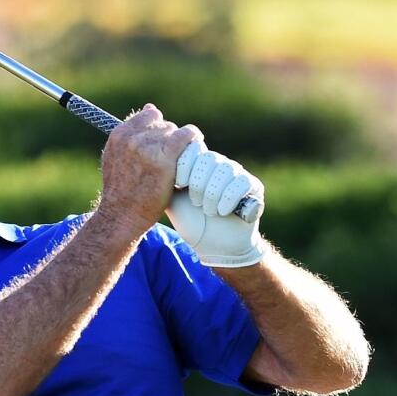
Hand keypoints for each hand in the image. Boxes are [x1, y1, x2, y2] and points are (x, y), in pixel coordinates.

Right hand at [99, 105, 200, 232]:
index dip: (157, 128)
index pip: (147, 117)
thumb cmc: (121, 190)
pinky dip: (193, 137)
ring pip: (173, 131)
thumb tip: (150, 107)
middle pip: (162, 125)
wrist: (122, 214)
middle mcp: (131, 138)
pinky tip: (196, 143)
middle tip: (174, 155)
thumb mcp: (115, 157)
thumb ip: (130, 133)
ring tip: (181, 158)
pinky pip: (185, 136)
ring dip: (180, 143)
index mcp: (119, 135)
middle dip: (169, 137)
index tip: (163, 141)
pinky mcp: (164, 158)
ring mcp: (147, 147)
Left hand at [168, 141, 266, 266]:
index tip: (179, 183)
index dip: (186, 163)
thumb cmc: (192, 222)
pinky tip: (221, 212)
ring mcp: (237, 173)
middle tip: (195, 202)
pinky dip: (229, 197)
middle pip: (209, 158)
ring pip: (226, 169)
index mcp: (199, 164)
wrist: (216, 246)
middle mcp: (219, 164)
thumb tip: (143, 163)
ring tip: (207, 210)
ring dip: (213, 192)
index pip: (193, 149)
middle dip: (199, 181)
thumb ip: (161, 181)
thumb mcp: (171, 200)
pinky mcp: (253, 186)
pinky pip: (242, 182)